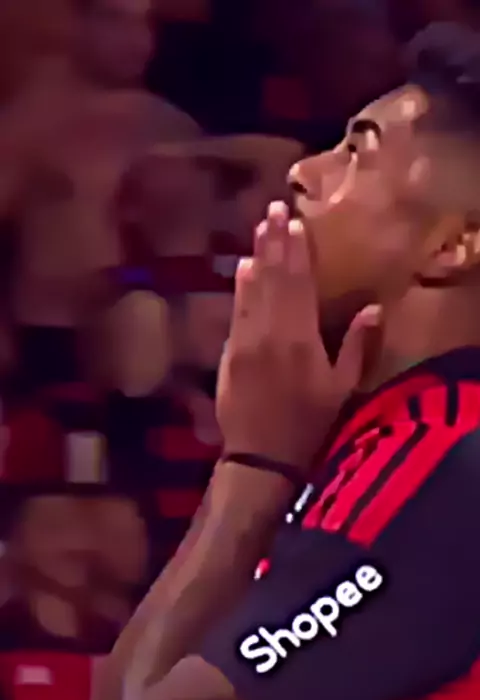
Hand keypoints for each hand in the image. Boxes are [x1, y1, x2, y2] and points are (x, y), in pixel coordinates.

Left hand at [217, 201, 381, 472]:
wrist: (261, 456)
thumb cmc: (308, 424)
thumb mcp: (342, 389)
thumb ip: (356, 347)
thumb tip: (372, 308)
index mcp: (299, 338)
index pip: (297, 284)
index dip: (296, 252)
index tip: (295, 223)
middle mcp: (268, 332)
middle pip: (270, 278)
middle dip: (272, 242)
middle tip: (270, 209)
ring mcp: (243, 341)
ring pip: (249, 290)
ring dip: (255, 257)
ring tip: (258, 229)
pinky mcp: (228, 353)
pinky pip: (236, 311)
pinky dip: (240, 288)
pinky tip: (242, 270)